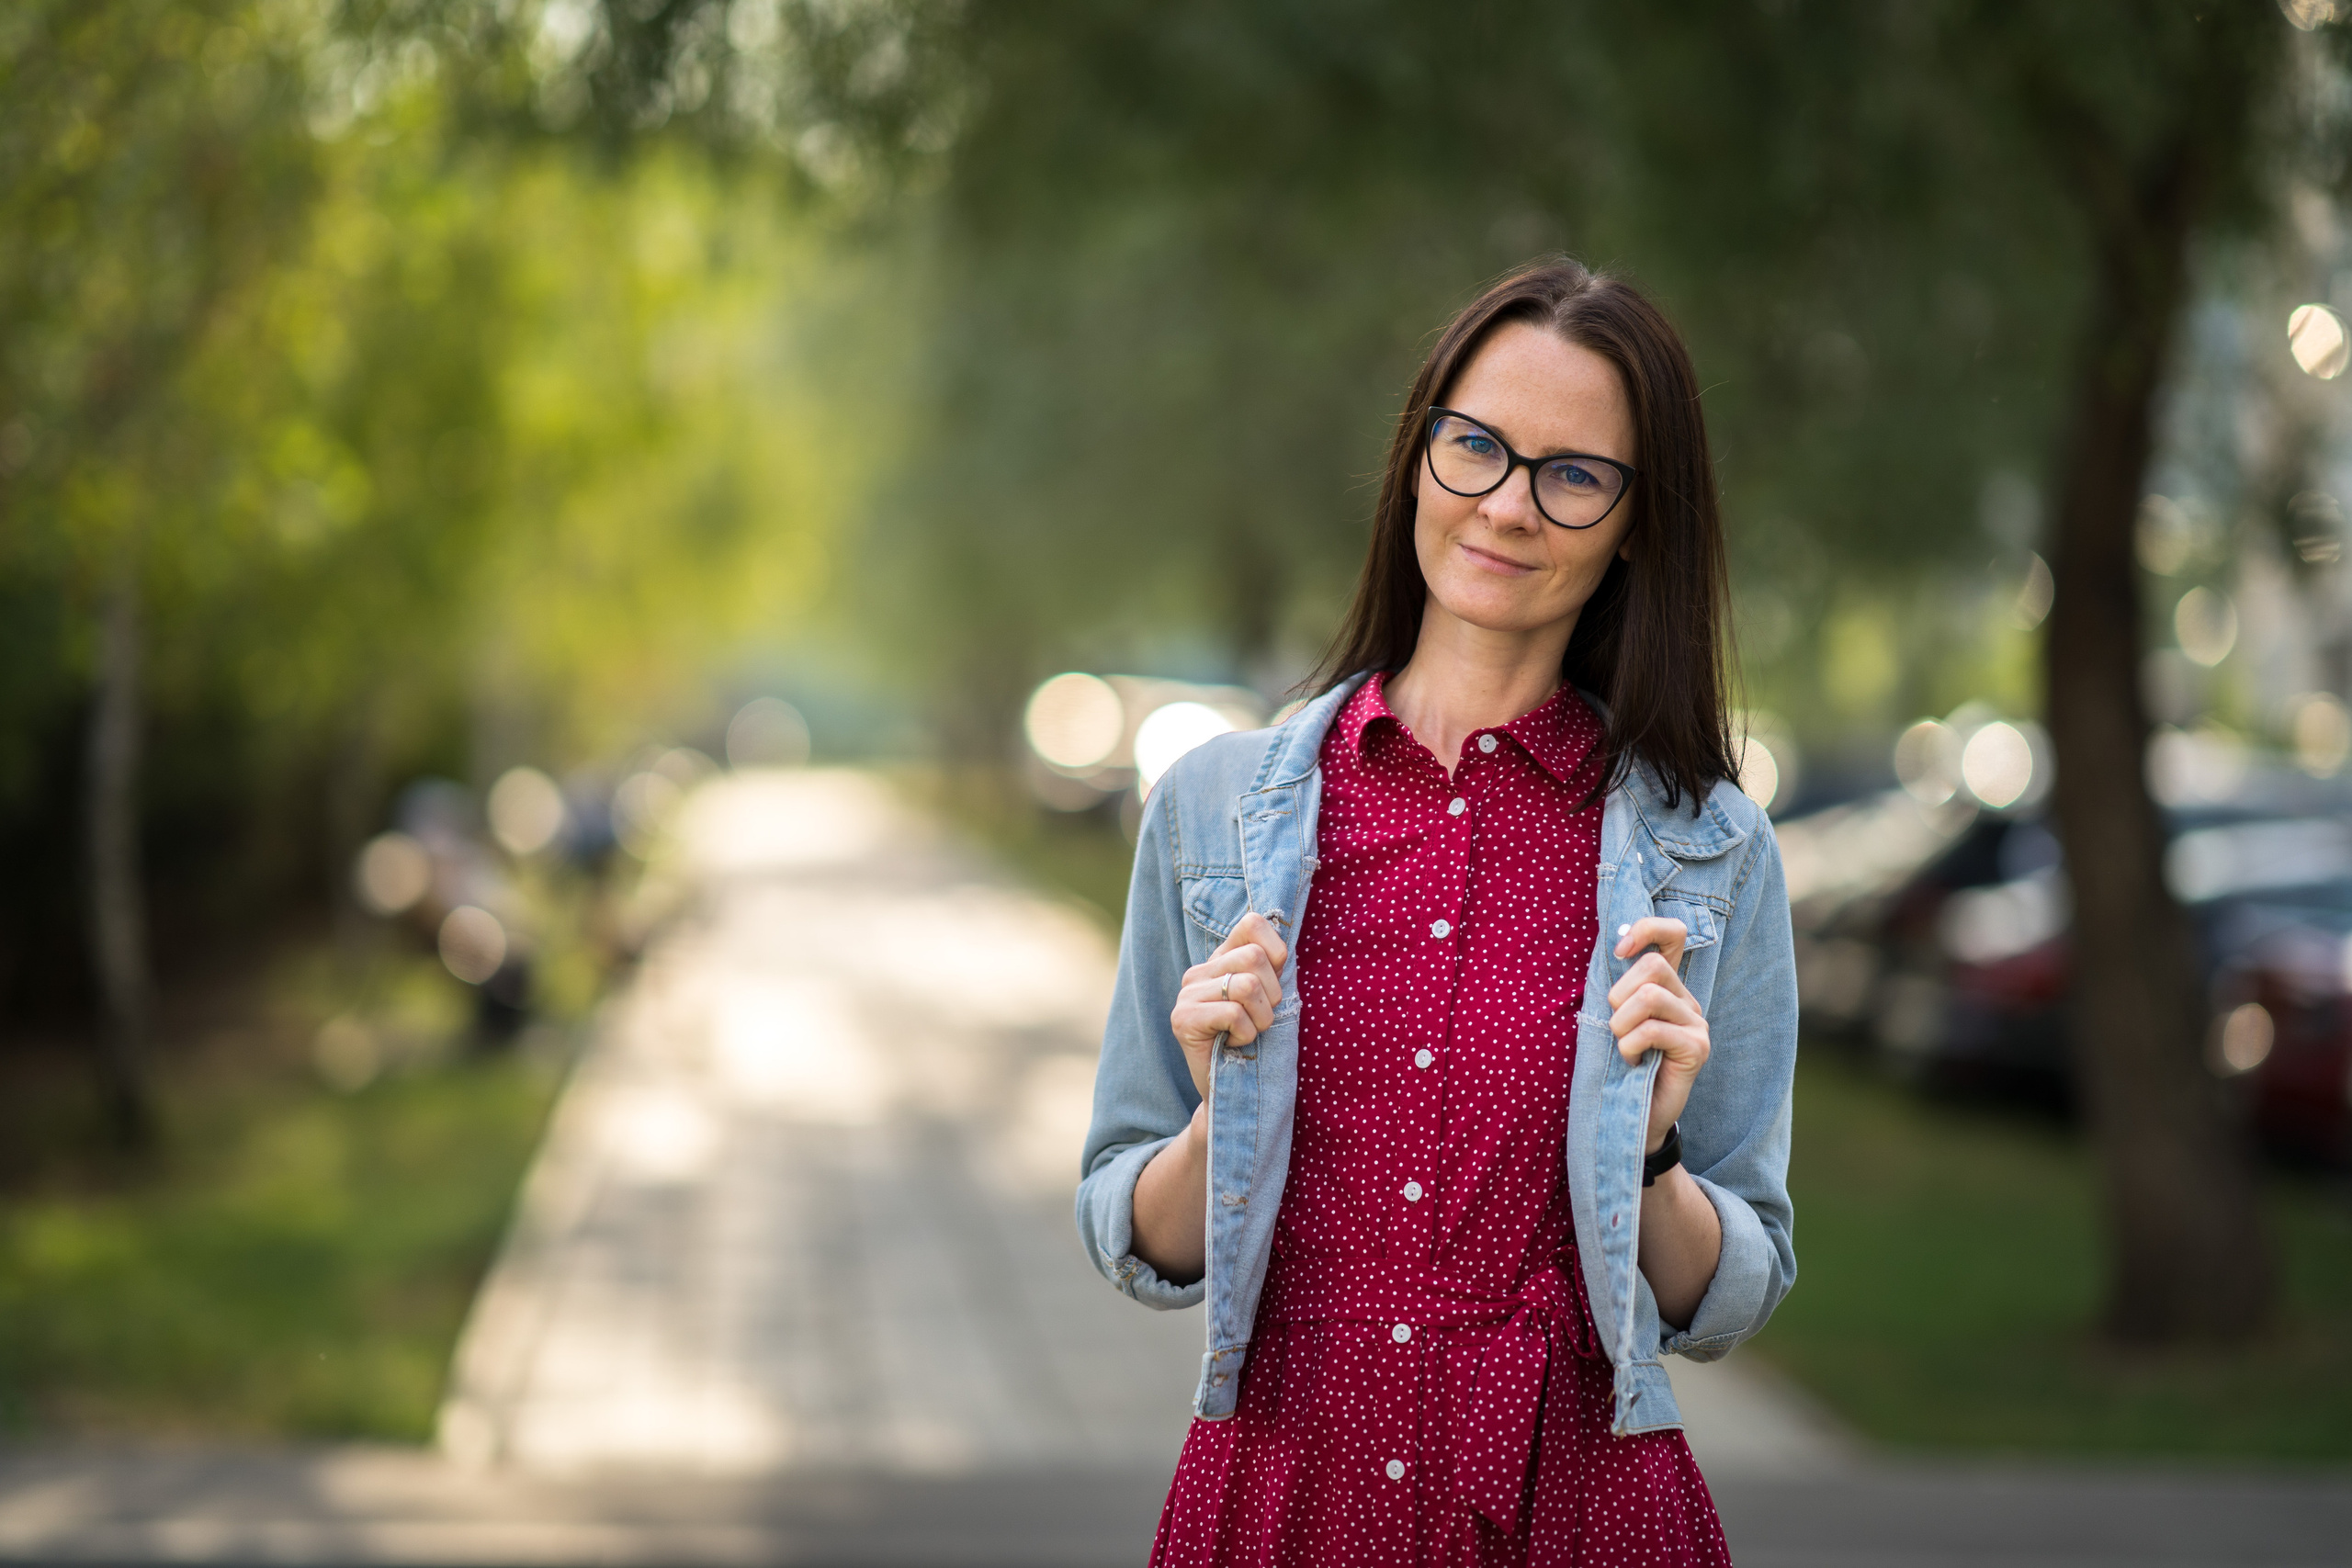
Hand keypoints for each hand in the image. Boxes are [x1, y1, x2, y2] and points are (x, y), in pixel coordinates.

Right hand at [1169, 913, 1288, 1098]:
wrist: (1229, 1092)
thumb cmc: (1254, 1044)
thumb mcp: (1267, 1000)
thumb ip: (1271, 970)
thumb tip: (1285, 948)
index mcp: (1221, 960)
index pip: (1253, 922)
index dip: (1277, 951)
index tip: (1276, 982)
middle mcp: (1199, 972)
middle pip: (1255, 957)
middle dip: (1272, 994)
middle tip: (1260, 1018)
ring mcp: (1187, 995)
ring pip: (1247, 985)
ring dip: (1261, 1018)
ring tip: (1248, 1033)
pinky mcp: (1183, 1019)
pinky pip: (1234, 1014)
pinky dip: (1246, 1035)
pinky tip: (1233, 1045)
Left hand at [1608, 916, 1708, 1154]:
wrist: (1633, 1116)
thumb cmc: (1617, 1065)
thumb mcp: (1612, 1018)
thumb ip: (1617, 987)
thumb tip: (1613, 945)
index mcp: (1666, 986)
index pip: (1672, 934)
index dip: (1646, 929)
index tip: (1618, 950)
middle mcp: (1686, 999)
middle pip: (1652, 965)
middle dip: (1619, 994)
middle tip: (1615, 1027)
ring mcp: (1696, 1023)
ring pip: (1650, 996)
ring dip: (1621, 1024)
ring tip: (1623, 1048)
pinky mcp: (1698, 1047)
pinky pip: (1653, 1030)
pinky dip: (1630, 1046)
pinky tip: (1634, 1063)